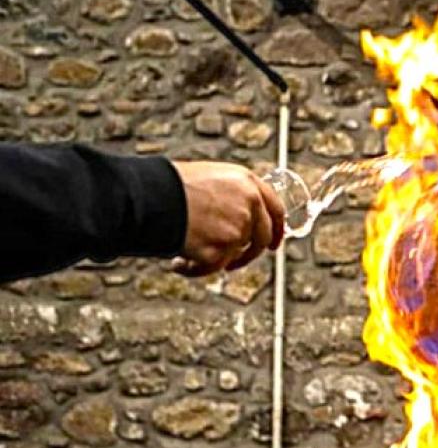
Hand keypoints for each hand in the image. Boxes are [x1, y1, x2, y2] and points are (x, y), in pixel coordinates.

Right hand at [171, 161, 284, 276]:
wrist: (150, 195)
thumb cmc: (172, 184)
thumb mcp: (212, 177)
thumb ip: (233, 194)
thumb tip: (239, 215)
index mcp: (248, 183)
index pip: (276, 210)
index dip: (277, 230)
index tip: (273, 243)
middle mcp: (249, 206)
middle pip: (261, 239)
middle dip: (249, 254)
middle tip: (234, 262)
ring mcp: (236, 230)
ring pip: (233, 255)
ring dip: (214, 258)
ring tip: (189, 253)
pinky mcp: (220, 250)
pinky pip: (212, 268)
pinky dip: (194, 269)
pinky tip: (178, 263)